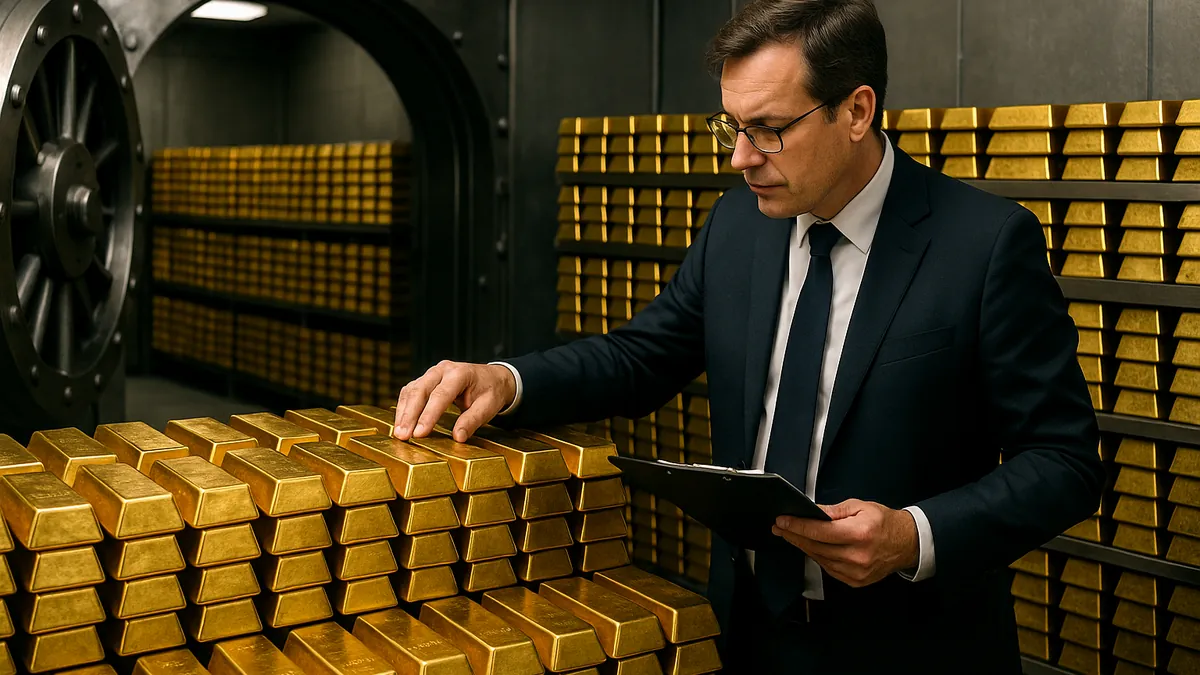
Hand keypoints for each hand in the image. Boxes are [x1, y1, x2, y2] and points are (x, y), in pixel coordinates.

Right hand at [393, 361, 516, 441]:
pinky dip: (404, 407)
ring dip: (404, 412)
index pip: (440, 395)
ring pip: (411, 390)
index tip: (420, 433)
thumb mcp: (488, 407)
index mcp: (460, 374)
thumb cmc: (490, 391)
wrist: (492, 377)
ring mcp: (432, 373)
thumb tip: (458, 437)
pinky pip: (410, 391)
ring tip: (399, 433)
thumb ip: (472, 421)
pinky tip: (401, 422)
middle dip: (410, 415)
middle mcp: (442, 370)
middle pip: (420, 391)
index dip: (428, 415)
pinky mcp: (426, 380)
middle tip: (403, 436)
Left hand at [771, 499, 918, 587]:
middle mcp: (857, 556)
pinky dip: (818, 557)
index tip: (782, 521)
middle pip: (815, 547)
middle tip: (780, 527)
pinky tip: (810, 547)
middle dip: (794, 535)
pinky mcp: (855, 581)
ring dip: (803, 547)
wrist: (907, 544)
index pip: (819, 531)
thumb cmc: (884, 523)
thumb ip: (833, 510)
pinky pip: (828, 568)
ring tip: (791, 535)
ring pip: (819, 559)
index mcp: (859, 534)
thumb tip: (811, 511)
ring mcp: (856, 572)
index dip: (798, 526)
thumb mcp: (860, 507)